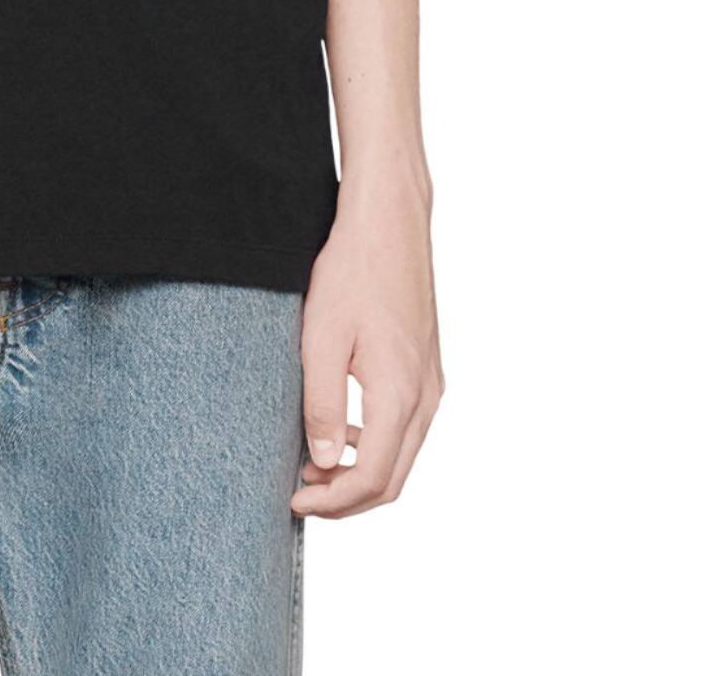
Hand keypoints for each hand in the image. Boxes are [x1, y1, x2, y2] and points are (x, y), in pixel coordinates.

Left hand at [293, 178, 443, 518]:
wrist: (389, 222)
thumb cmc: (353, 271)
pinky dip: (374, 444)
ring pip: (402, 456)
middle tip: (301, 494)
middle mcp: (425, 397)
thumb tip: (322, 463)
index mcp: (399, 395)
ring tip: (312, 464)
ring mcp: (431, 383)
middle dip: (346, 499)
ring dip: (360, 472)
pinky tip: (339, 428)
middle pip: (392, 479)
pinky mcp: (427, 369)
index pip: (372, 479)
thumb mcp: (321, 338)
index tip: (294, 502)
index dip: (332, 503)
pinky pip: (406, 428)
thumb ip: (321, 405)